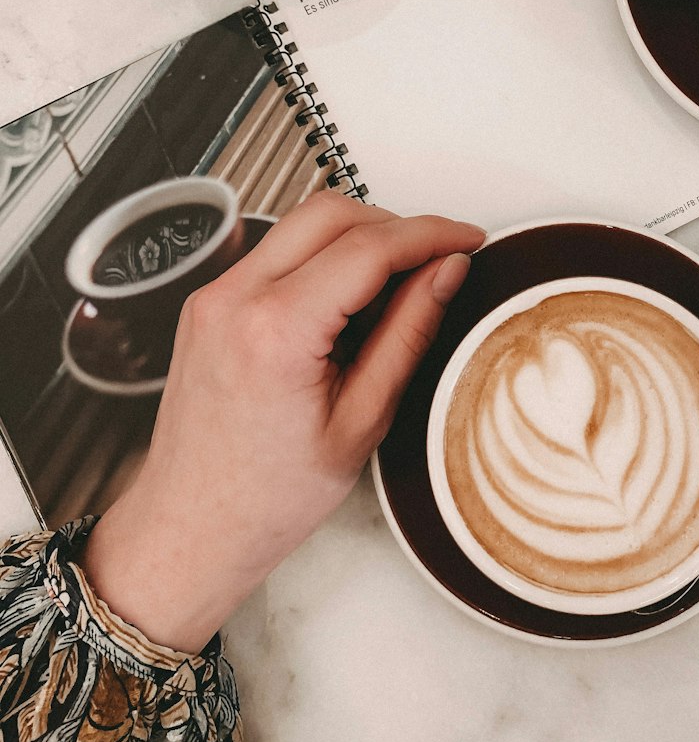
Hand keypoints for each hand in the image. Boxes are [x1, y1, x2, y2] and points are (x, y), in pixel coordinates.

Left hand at [80, 193, 484, 652]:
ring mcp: (214, 297)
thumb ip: (409, 332)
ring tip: (396, 288)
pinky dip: (323, 258)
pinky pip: (277, 252)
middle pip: (332, 212)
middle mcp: (234, 300)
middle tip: (438, 259)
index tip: (466, 240)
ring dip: (358, 237)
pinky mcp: (209, 303)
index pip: (369, 246)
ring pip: (302, 224)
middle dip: (396, 225)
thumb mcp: (363, 421)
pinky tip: (348, 304)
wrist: (190, 529)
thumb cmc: (267, 499)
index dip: (431, 234)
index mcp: (275, 330)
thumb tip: (445, 272)